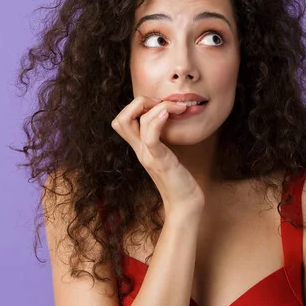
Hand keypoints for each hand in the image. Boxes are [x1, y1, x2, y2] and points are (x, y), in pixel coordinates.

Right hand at [111, 96, 204, 215]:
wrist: (185, 203)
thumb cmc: (179, 178)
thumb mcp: (166, 154)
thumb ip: (161, 140)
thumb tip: (166, 119)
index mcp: (140, 148)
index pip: (121, 121)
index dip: (136, 106)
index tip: (158, 105)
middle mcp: (139, 150)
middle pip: (120, 119)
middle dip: (139, 102)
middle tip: (162, 103)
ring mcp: (147, 156)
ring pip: (136, 122)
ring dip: (158, 106)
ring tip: (176, 107)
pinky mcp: (160, 161)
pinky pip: (150, 138)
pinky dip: (157, 121)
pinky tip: (167, 114)